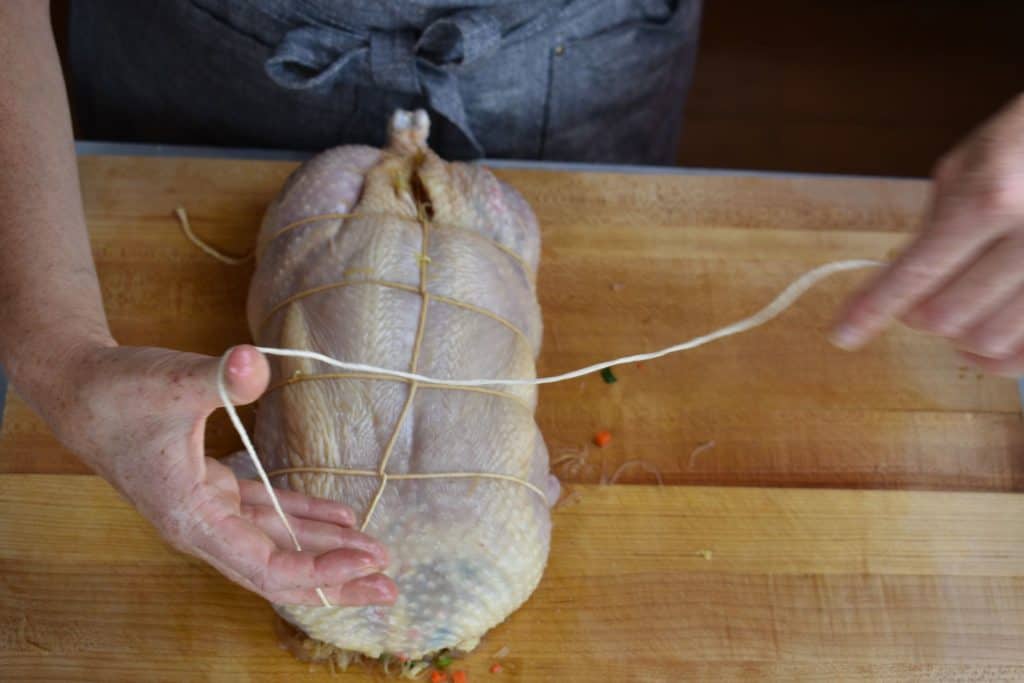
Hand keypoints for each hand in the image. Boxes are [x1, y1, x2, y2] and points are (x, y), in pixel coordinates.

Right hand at [52, 343, 397, 605]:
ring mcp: (208, 510)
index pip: (266, 565)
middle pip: (278, 571)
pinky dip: (304, 516)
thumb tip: (253, 362)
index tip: (365, 562)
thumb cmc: (120, 392)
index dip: (318, 571)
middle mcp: (202, 526)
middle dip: (334, 582)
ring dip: (326, 551)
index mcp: (192, 518)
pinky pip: (267, 513)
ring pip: (277, 543)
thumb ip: (218, 378)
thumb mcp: (171, 381)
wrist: (81, 390)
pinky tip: (342, 518)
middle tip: (390, 588)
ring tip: (378, 555)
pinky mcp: (212, 490)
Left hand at [833, 93, 1023, 375]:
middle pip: (946, 317)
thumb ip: (932, 227)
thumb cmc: (1020, 143)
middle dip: (918, 314)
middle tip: (919, 297)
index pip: (916, 274)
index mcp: (988, 200)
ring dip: (960, 336)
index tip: (842, 334)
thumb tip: (902, 283)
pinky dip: (1000, 357)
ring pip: (988, 343)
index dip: (872, 309)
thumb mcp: (964, 167)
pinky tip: (988, 339)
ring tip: (960, 311)